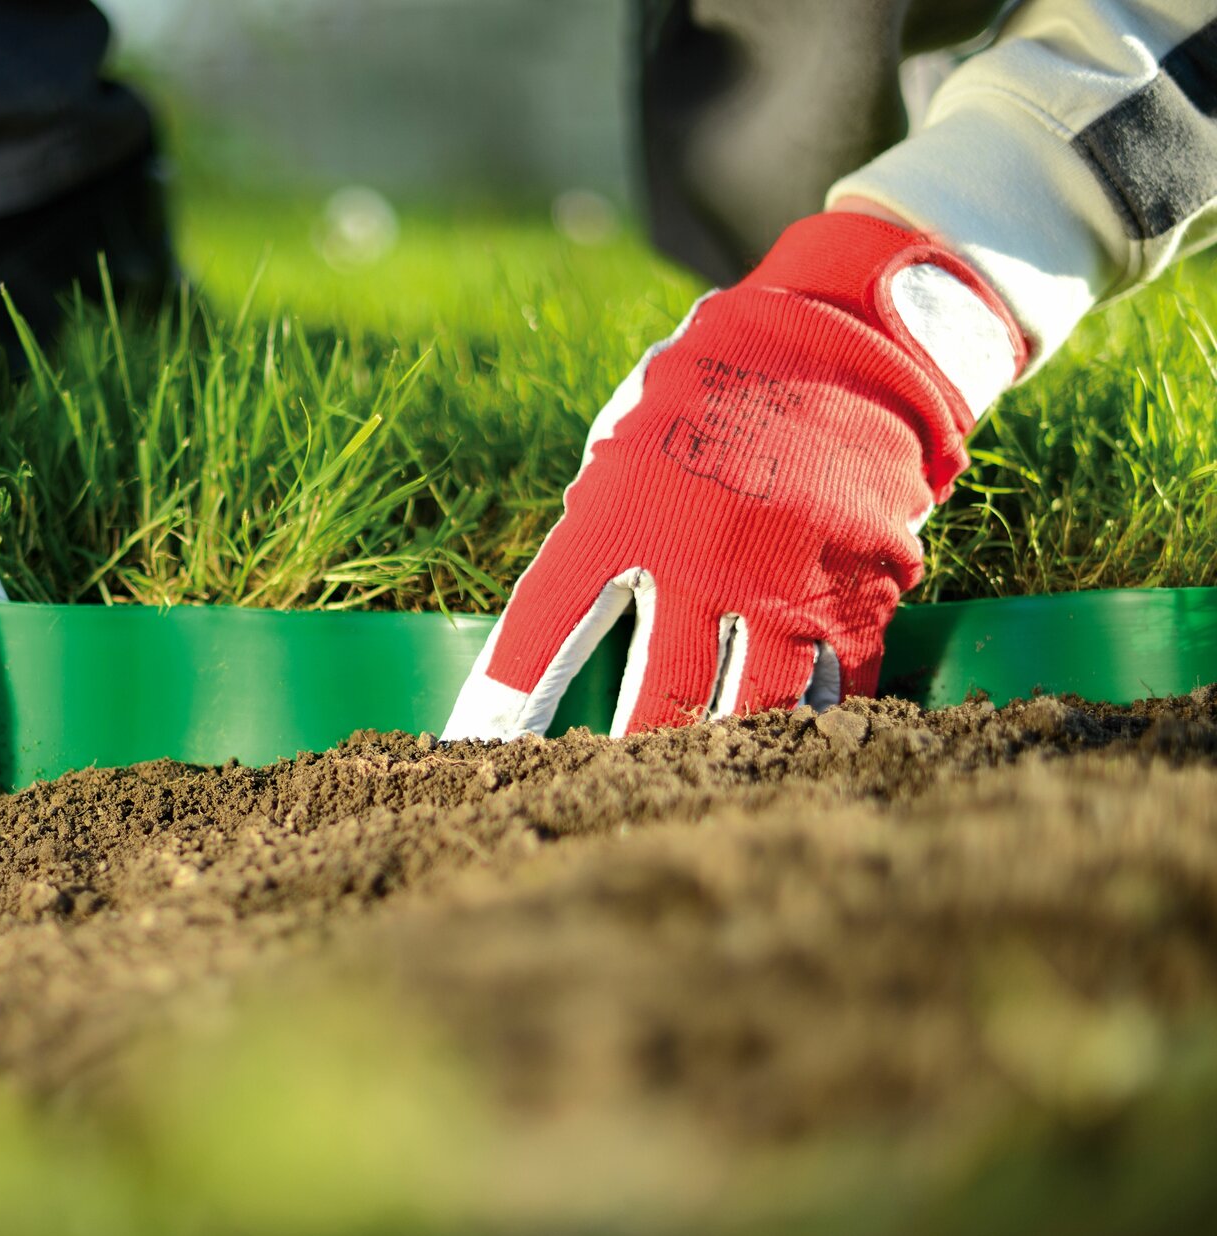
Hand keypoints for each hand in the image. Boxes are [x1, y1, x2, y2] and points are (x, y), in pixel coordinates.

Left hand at [447, 211, 1023, 740]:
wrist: (854, 338)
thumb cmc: (715, 386)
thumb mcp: (628, 437)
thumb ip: (596, 522)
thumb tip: (562, 602)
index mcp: (623, 513)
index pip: (546, 626)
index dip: (507, 698)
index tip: (473, 753)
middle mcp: (701, 558)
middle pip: (654, 694)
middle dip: (622, 755)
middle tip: (593, 796)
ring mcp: (786, 582)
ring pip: (747, 707)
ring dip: (713, 757)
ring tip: (684, 801)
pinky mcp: (858, 593)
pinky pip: (831, 688)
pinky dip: (807, 730)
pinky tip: (783, 762)